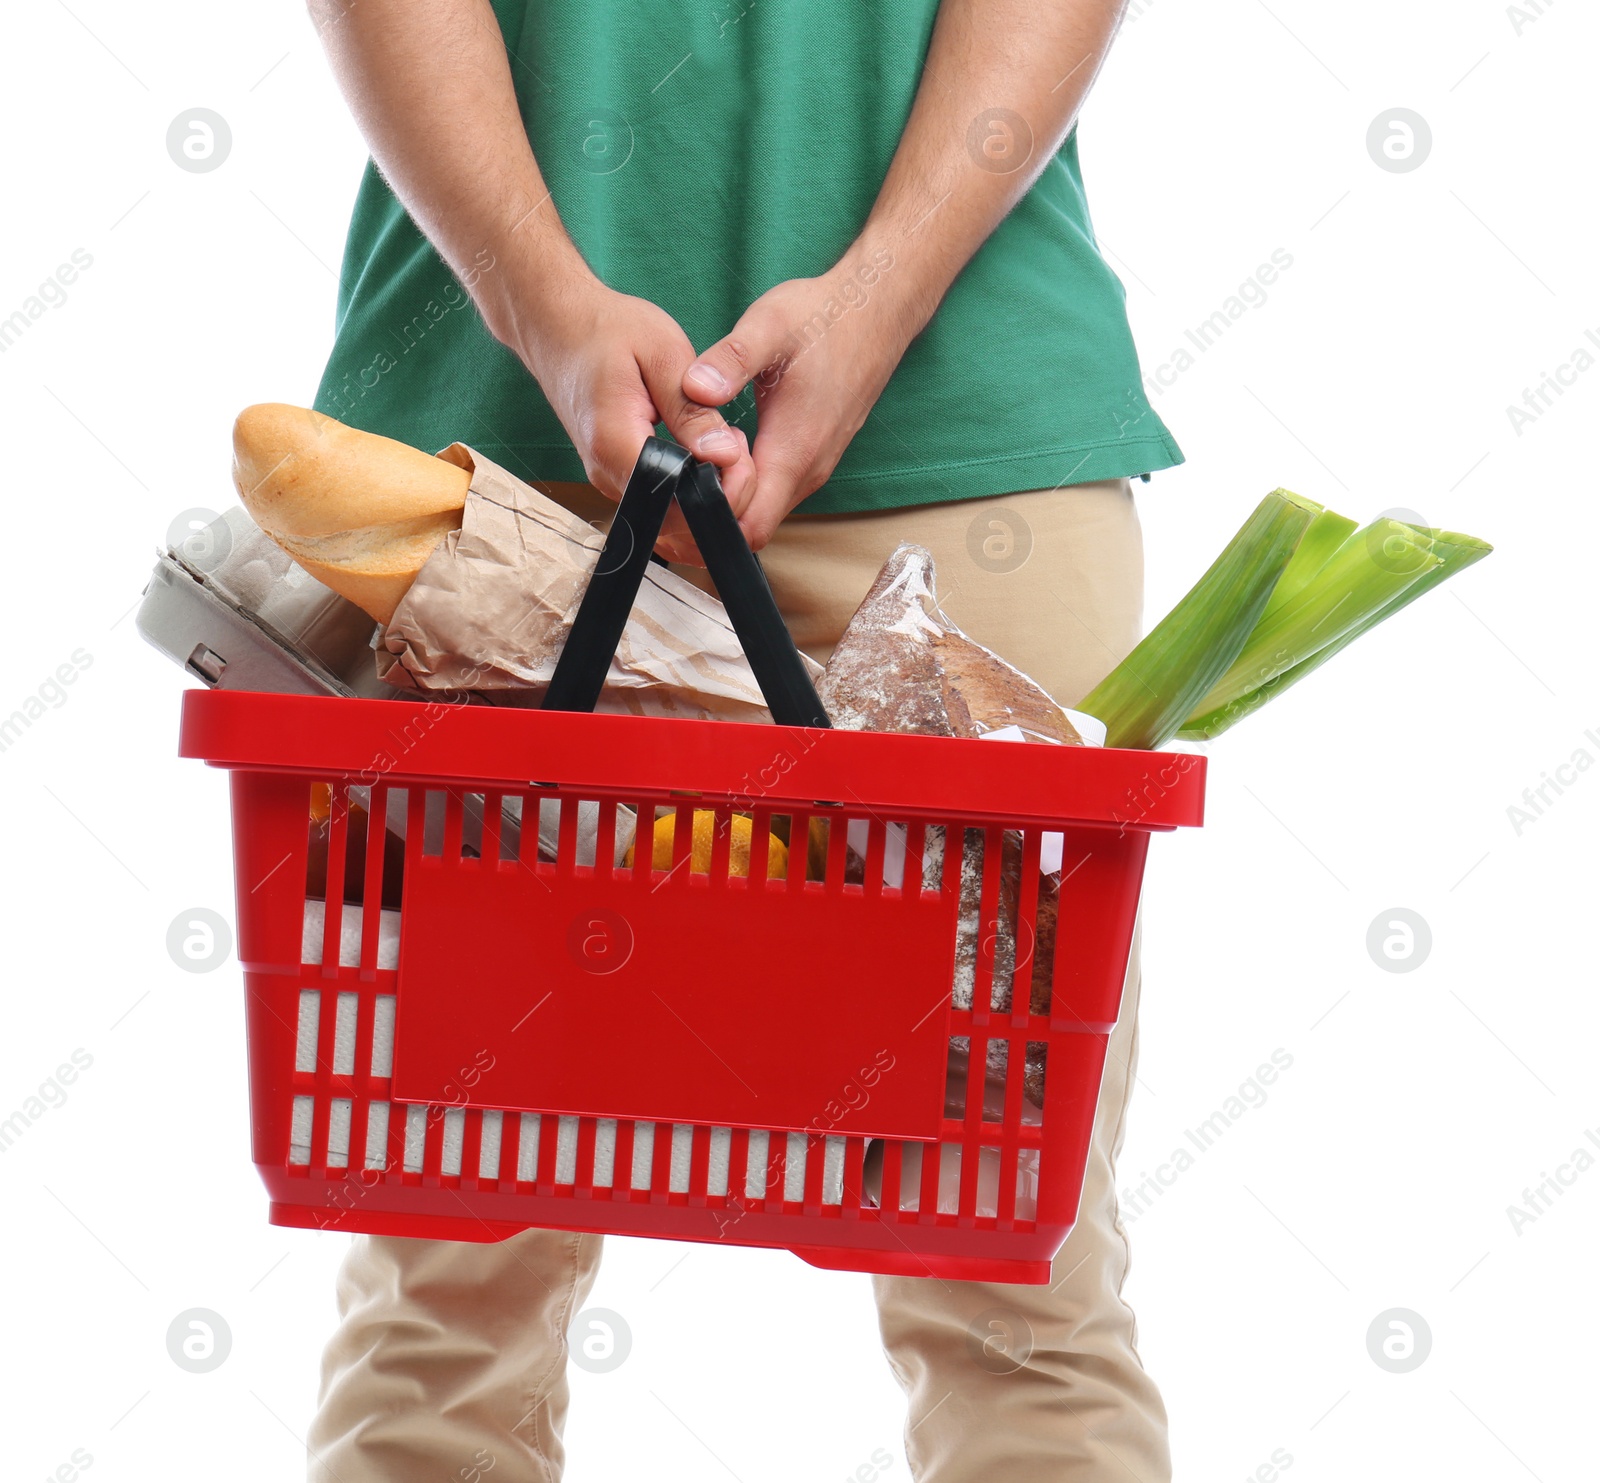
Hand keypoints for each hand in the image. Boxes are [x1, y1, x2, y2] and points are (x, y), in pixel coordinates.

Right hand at [502, 268, 756, 562]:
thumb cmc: (608, 329)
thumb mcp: (663, 354)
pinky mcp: (616, 475)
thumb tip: (723, 455)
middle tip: (738, 442)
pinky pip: (661, 498)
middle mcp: (608, 474)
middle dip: (722, 494)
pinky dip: (690, 483)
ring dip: (707, 488)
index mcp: (617, 445)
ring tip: (721, 437)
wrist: (557, 326)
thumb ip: (692, 410)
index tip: (738, 449)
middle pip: (677, 520)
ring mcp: (610, 479)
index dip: (719, 491)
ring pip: (672, 514)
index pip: (678, 503)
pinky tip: (702, 446)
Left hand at [681, 244, 923, 550]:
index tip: (677, 492)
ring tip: (692, 466)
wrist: (875, 311)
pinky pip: (775, 493)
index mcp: (794, 450)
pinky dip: (745, 487)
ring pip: (763, 512)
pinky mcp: (813, 458)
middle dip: (710, 518)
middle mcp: (807, 470)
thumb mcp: (769, 326)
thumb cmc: (825, 317)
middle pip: (752, 528)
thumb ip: (730, 360)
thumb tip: (694, 388)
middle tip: (673, 483)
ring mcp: (813, 467)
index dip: (709, 521)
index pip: (749, 525)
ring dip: (727, 501)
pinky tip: (722, 454)